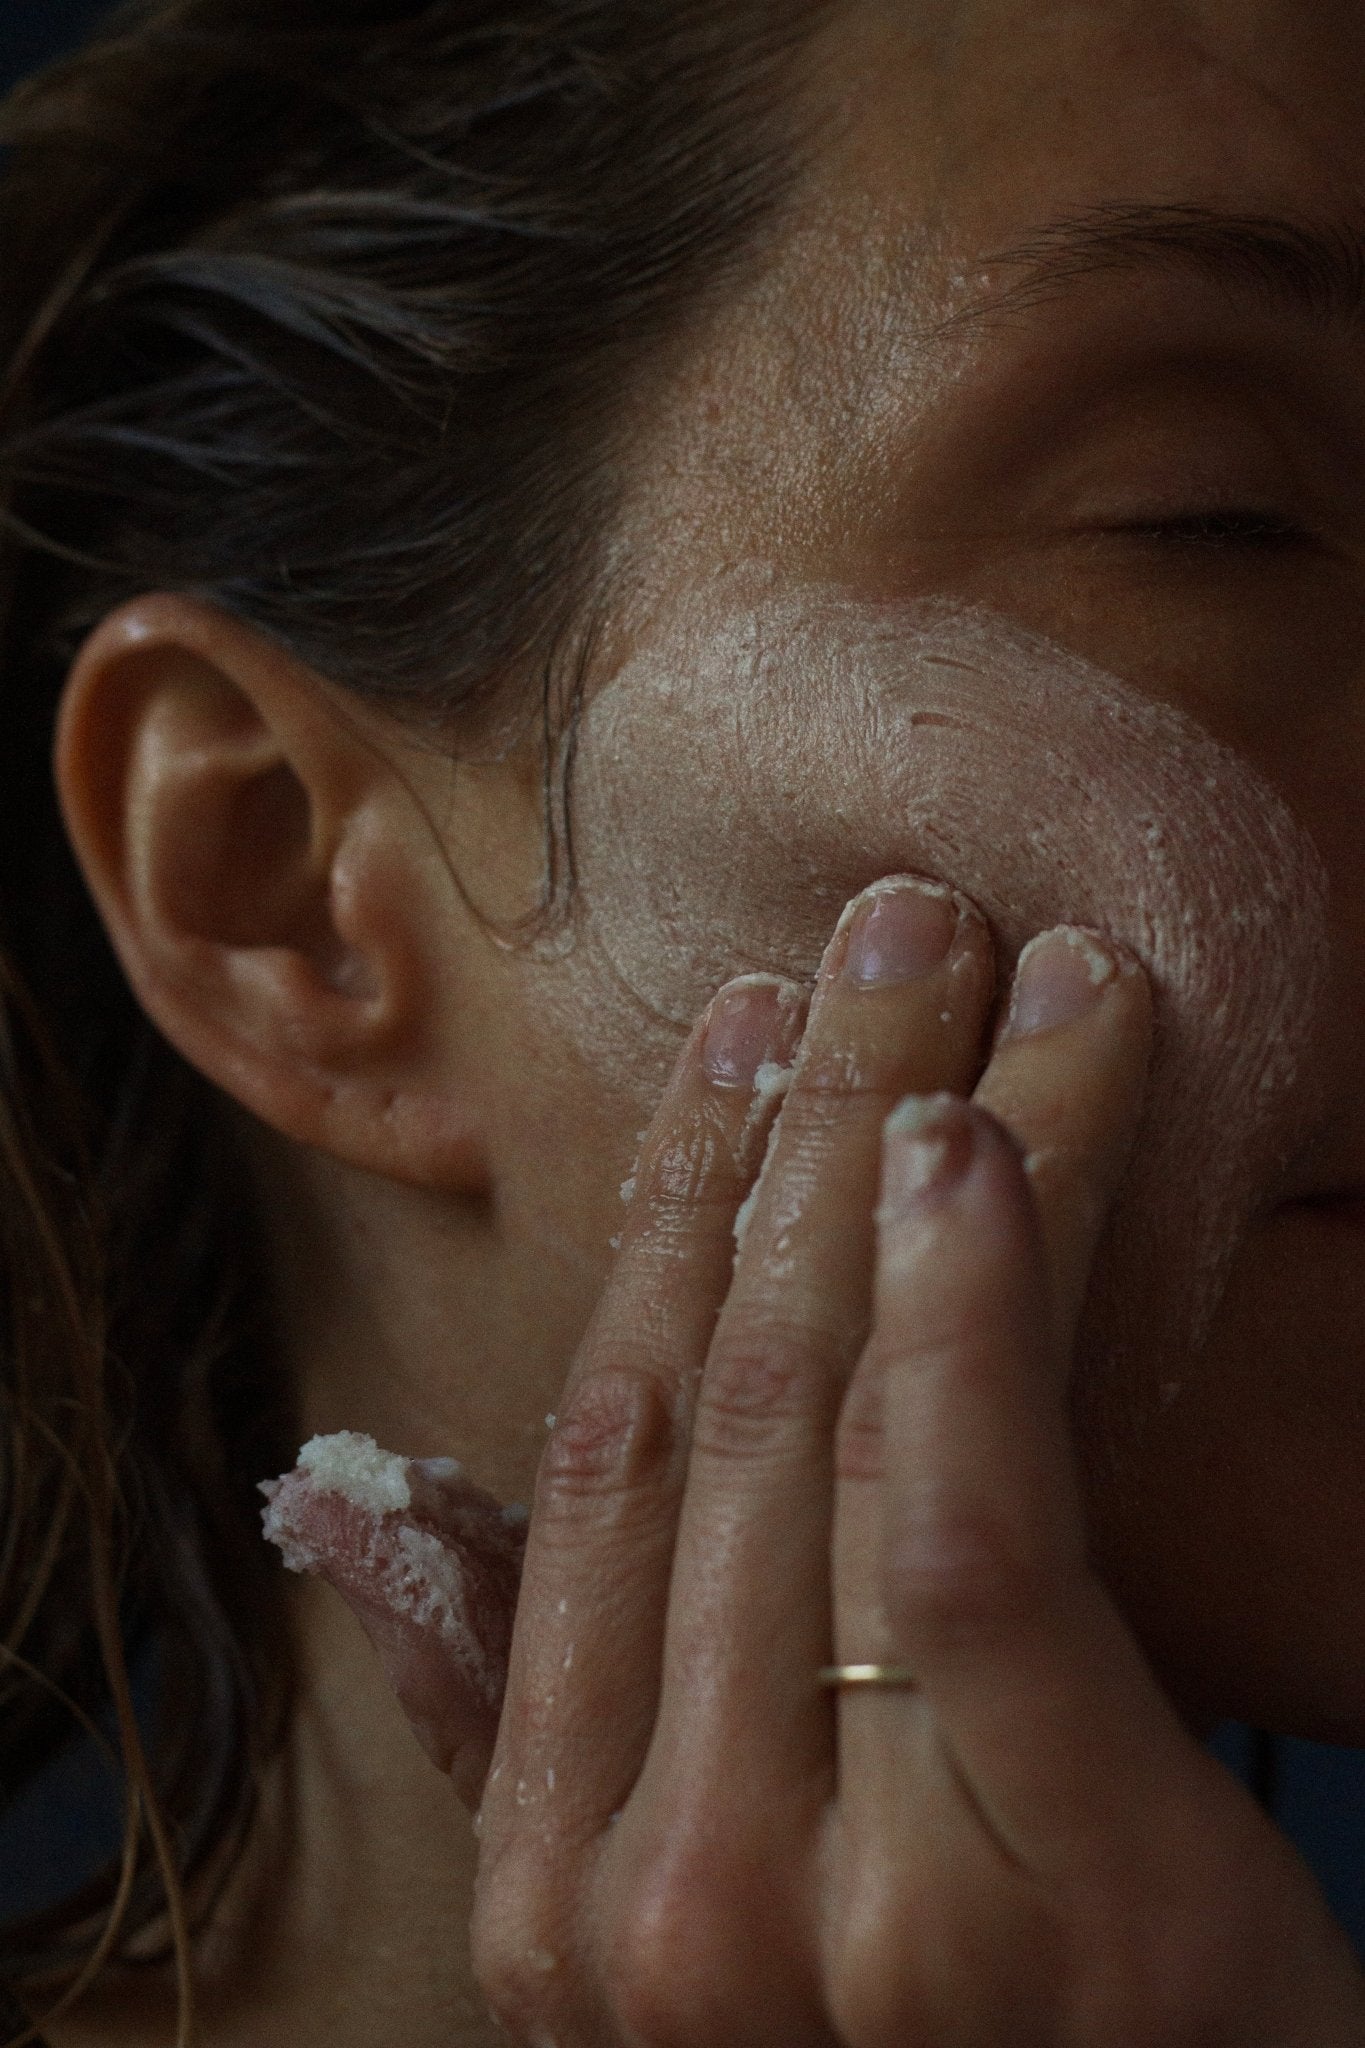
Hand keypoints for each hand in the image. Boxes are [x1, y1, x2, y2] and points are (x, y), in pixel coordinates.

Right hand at [317, 874, 1364, 2044]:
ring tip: (960, 968)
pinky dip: (966, 1312)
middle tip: (879, 930)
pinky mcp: (1043, 1889)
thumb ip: (506, 1723)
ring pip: (838, 1429)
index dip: (668, 1220)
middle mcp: (656, 1890)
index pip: (600, 1459)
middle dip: (798, 1130)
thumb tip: (345, 1508)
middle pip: (724, 1404)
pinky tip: (980, 1139)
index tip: (736, 1049)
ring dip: (895, 1154)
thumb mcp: (679, 1932)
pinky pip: (969, 1532)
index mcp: (555, 1888)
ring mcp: (831, 1898)